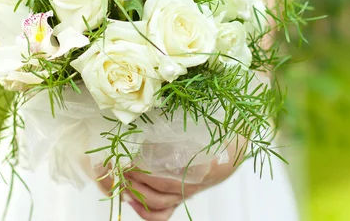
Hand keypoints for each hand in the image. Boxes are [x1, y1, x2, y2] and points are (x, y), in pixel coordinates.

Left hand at [96, 142, 243, 220]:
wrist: (225, 154)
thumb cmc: (205, 141)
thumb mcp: (184, 135)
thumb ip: (165, 142)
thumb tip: (142, 146)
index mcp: (193, 170)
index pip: (163, 178)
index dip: (143, 173)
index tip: (131, 163)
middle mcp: (187, 187)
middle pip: (158, 195)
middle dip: (136, 183)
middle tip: (124, 169)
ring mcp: (182, 195)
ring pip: (157, 206)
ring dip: (137, 195)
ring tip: (124, 182)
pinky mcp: (177, 199)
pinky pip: (161, 214)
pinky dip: (144, 211)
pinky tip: (131, 200)